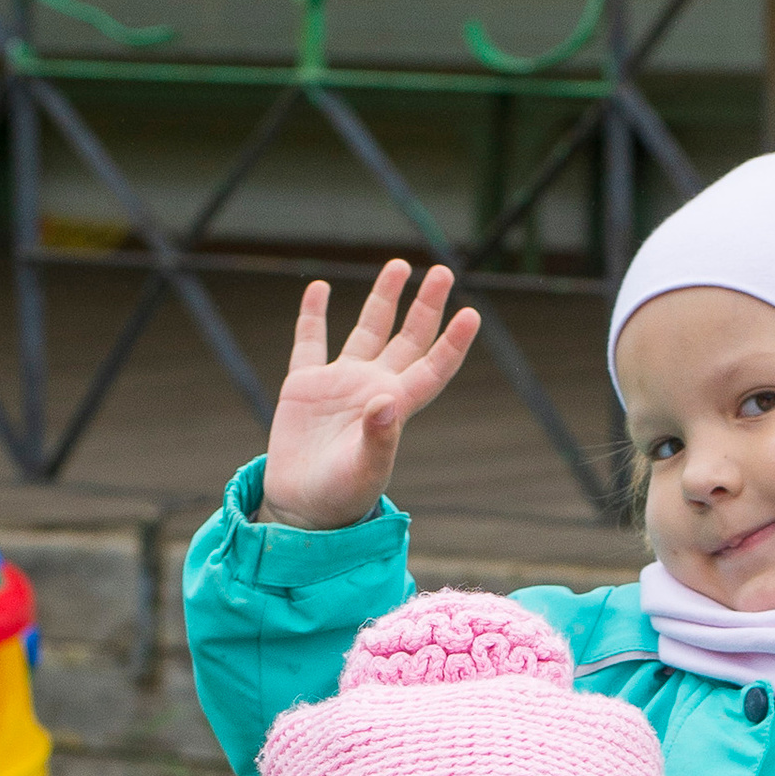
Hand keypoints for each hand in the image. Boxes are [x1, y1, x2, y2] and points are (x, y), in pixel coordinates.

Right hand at [259, 261, 479, 531]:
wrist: (303, 510)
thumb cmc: (342, 498)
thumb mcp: (364, 471)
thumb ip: (379, 438)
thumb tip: (386, 401)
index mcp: (395, 408)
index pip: (432, 368)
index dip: (453, 343)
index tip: (471, 314)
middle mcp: (373, 388)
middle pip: (408, 338)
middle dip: (425, 306)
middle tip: (443, 271)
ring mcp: (340, 384)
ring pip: (368, 330)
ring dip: (383, 299)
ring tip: (398, 266)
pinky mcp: (304, 386)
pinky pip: (310, 341)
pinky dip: (313, 314)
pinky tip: (320, 289)